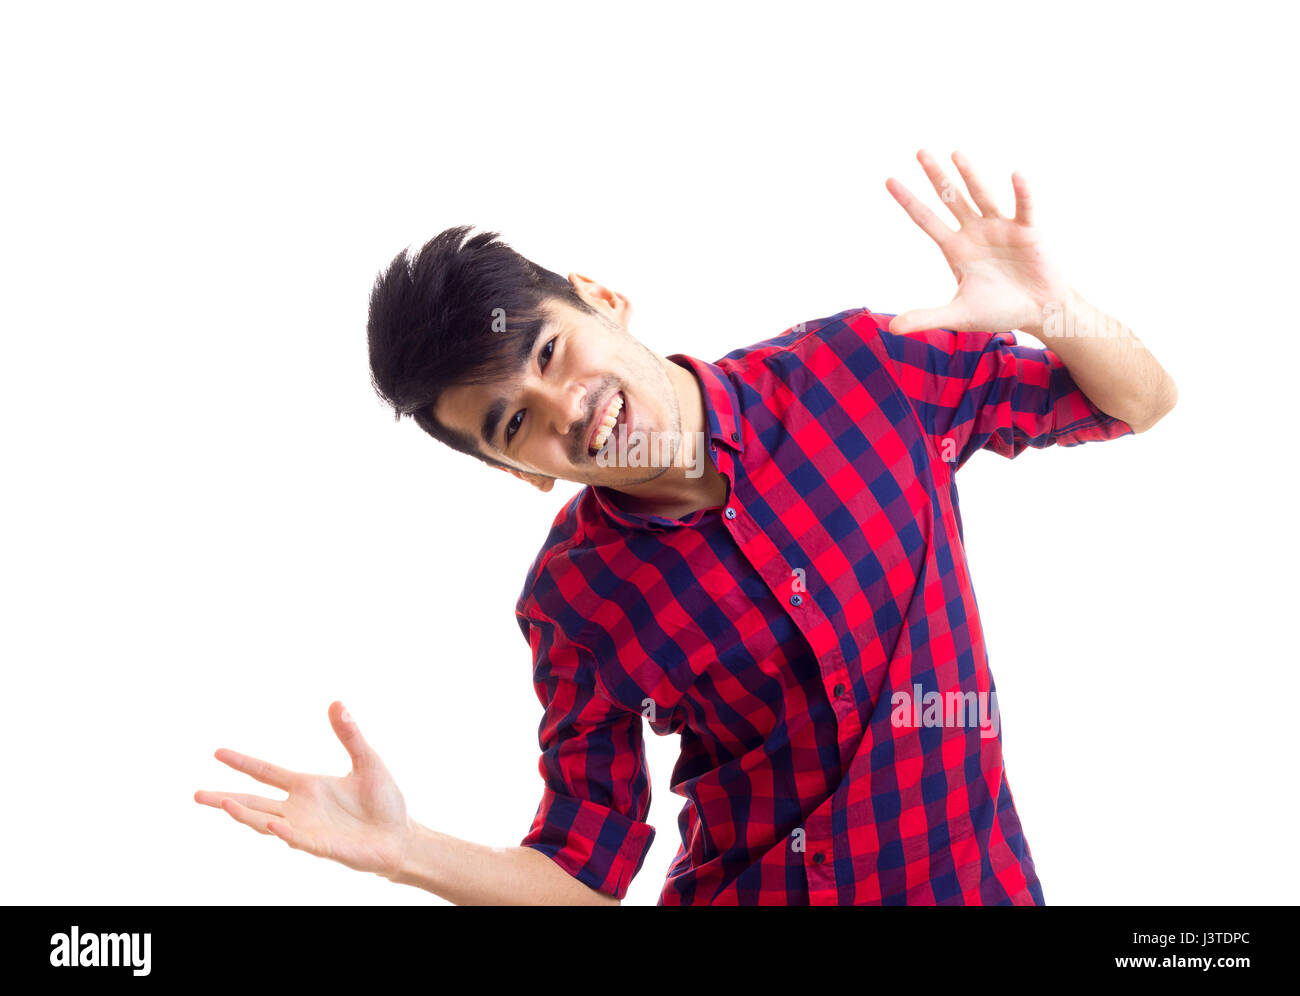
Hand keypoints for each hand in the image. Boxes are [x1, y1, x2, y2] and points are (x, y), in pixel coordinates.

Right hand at [195, 701, 412, 879]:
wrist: (401, 837)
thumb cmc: (383, 801)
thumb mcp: (367, 761)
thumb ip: (350, 734)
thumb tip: (337, 702)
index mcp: (307, 786)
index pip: (267, 773)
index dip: (242, 763)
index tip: (217, 752)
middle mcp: (300, 808)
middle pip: (254, 802)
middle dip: (225, 798)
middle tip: (196, 794)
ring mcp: (307, 829)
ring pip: (266, 822)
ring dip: (245, 814)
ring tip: (222, 804)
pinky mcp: (322, 846)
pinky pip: (297, 839)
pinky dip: (282, 831)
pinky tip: (270, 823)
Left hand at [884, 149, 1069, 334]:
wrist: (1038, 312)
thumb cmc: (998, 311)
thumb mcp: (958, 315)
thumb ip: (926, 318)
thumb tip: (891, 329)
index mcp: (955, 249)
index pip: (926, 220)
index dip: (908, 201)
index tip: (888, 180)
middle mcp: (974, 232)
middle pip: (951, 199)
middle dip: (936, 176)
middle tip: (920, 151)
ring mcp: (1000, 227)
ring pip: (982, 195)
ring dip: (970, 175)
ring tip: (956, 153)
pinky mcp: (1027, 231)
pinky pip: (1023, 207)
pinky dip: (1021, 192)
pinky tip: (1016, 175)